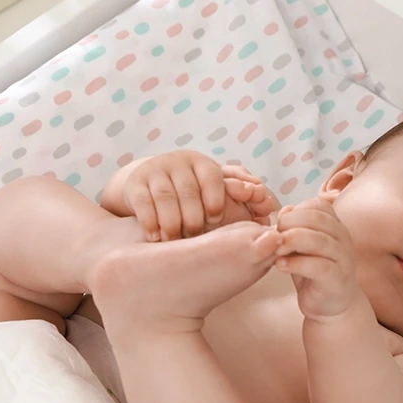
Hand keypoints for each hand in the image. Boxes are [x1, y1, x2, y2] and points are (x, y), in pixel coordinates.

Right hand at [123, 150, 276, 240]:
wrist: (145, 185)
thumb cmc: (190, 192)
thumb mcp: (211, 187)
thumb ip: (239, 191)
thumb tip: (268, 200)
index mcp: (200, 162)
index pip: (211, 175)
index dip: (215, 198)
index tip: (217, 219)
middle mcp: (177, 162)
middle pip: (188, 190)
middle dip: (193, 217)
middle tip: (196, 236)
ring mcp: (154, 171)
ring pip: (166, 198)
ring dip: (172, 224)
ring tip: (176, 240)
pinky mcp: (134, 184)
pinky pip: (143, 204)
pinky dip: (151, 223)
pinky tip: (156, 238)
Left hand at [276, 197, 362, 319]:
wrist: (330, 306)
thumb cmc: (313, 273)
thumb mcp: (301, 247)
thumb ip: (294, 228)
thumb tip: (285, 210)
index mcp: (336, 227)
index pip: (319, 206)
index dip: (296, 211)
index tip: (281, 225)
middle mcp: (343, 239)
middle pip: (317, 219)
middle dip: (290, 224)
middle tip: (274, 237)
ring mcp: (343, 259)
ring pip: (318, 241)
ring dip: (291, 241)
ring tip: (275, 250)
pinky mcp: (338, 278)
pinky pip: (318, 266)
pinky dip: (296, 263)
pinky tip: (281, 265)